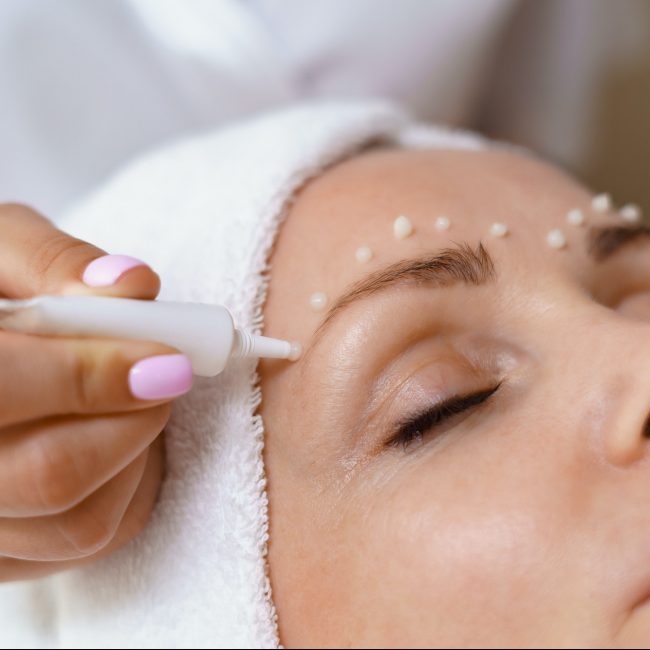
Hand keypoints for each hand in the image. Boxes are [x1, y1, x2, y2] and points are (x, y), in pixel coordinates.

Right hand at [0, 204, 190, 580]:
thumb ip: (54, 261)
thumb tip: (133, 287)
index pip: (5, 388)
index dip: (96, 374)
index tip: (167, 357)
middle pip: (52, 475)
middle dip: (134, 418)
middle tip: (164, 374)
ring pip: (82, 521)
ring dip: (137, 452)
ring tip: (128, 400)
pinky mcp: (7, 553)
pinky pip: (93, 540)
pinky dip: (130, 486)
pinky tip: (114, 436)